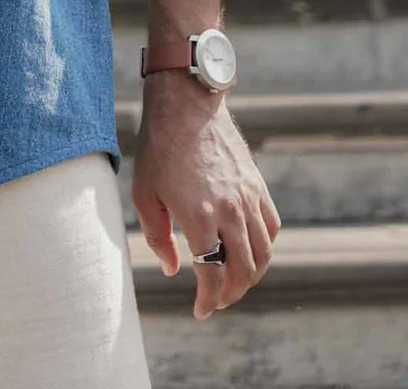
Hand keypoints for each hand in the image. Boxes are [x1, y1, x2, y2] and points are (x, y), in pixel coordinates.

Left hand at [131, 75, 281, 319]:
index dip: (209, 300)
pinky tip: (251, 251)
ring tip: (235, 282)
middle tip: (217, 300)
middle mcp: (230, 211)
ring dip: (252, 276)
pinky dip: (265, 247)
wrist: (186, 106)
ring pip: (263, 253)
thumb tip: (173, 269)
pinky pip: (271, 227)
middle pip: (243, 271)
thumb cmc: (159, 148)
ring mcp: (248, 198)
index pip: (213, 276)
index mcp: (200, 217)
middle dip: (231, 294)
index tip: (201, 310)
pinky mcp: (257, 185)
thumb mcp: (145, 194)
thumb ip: (157, 237)